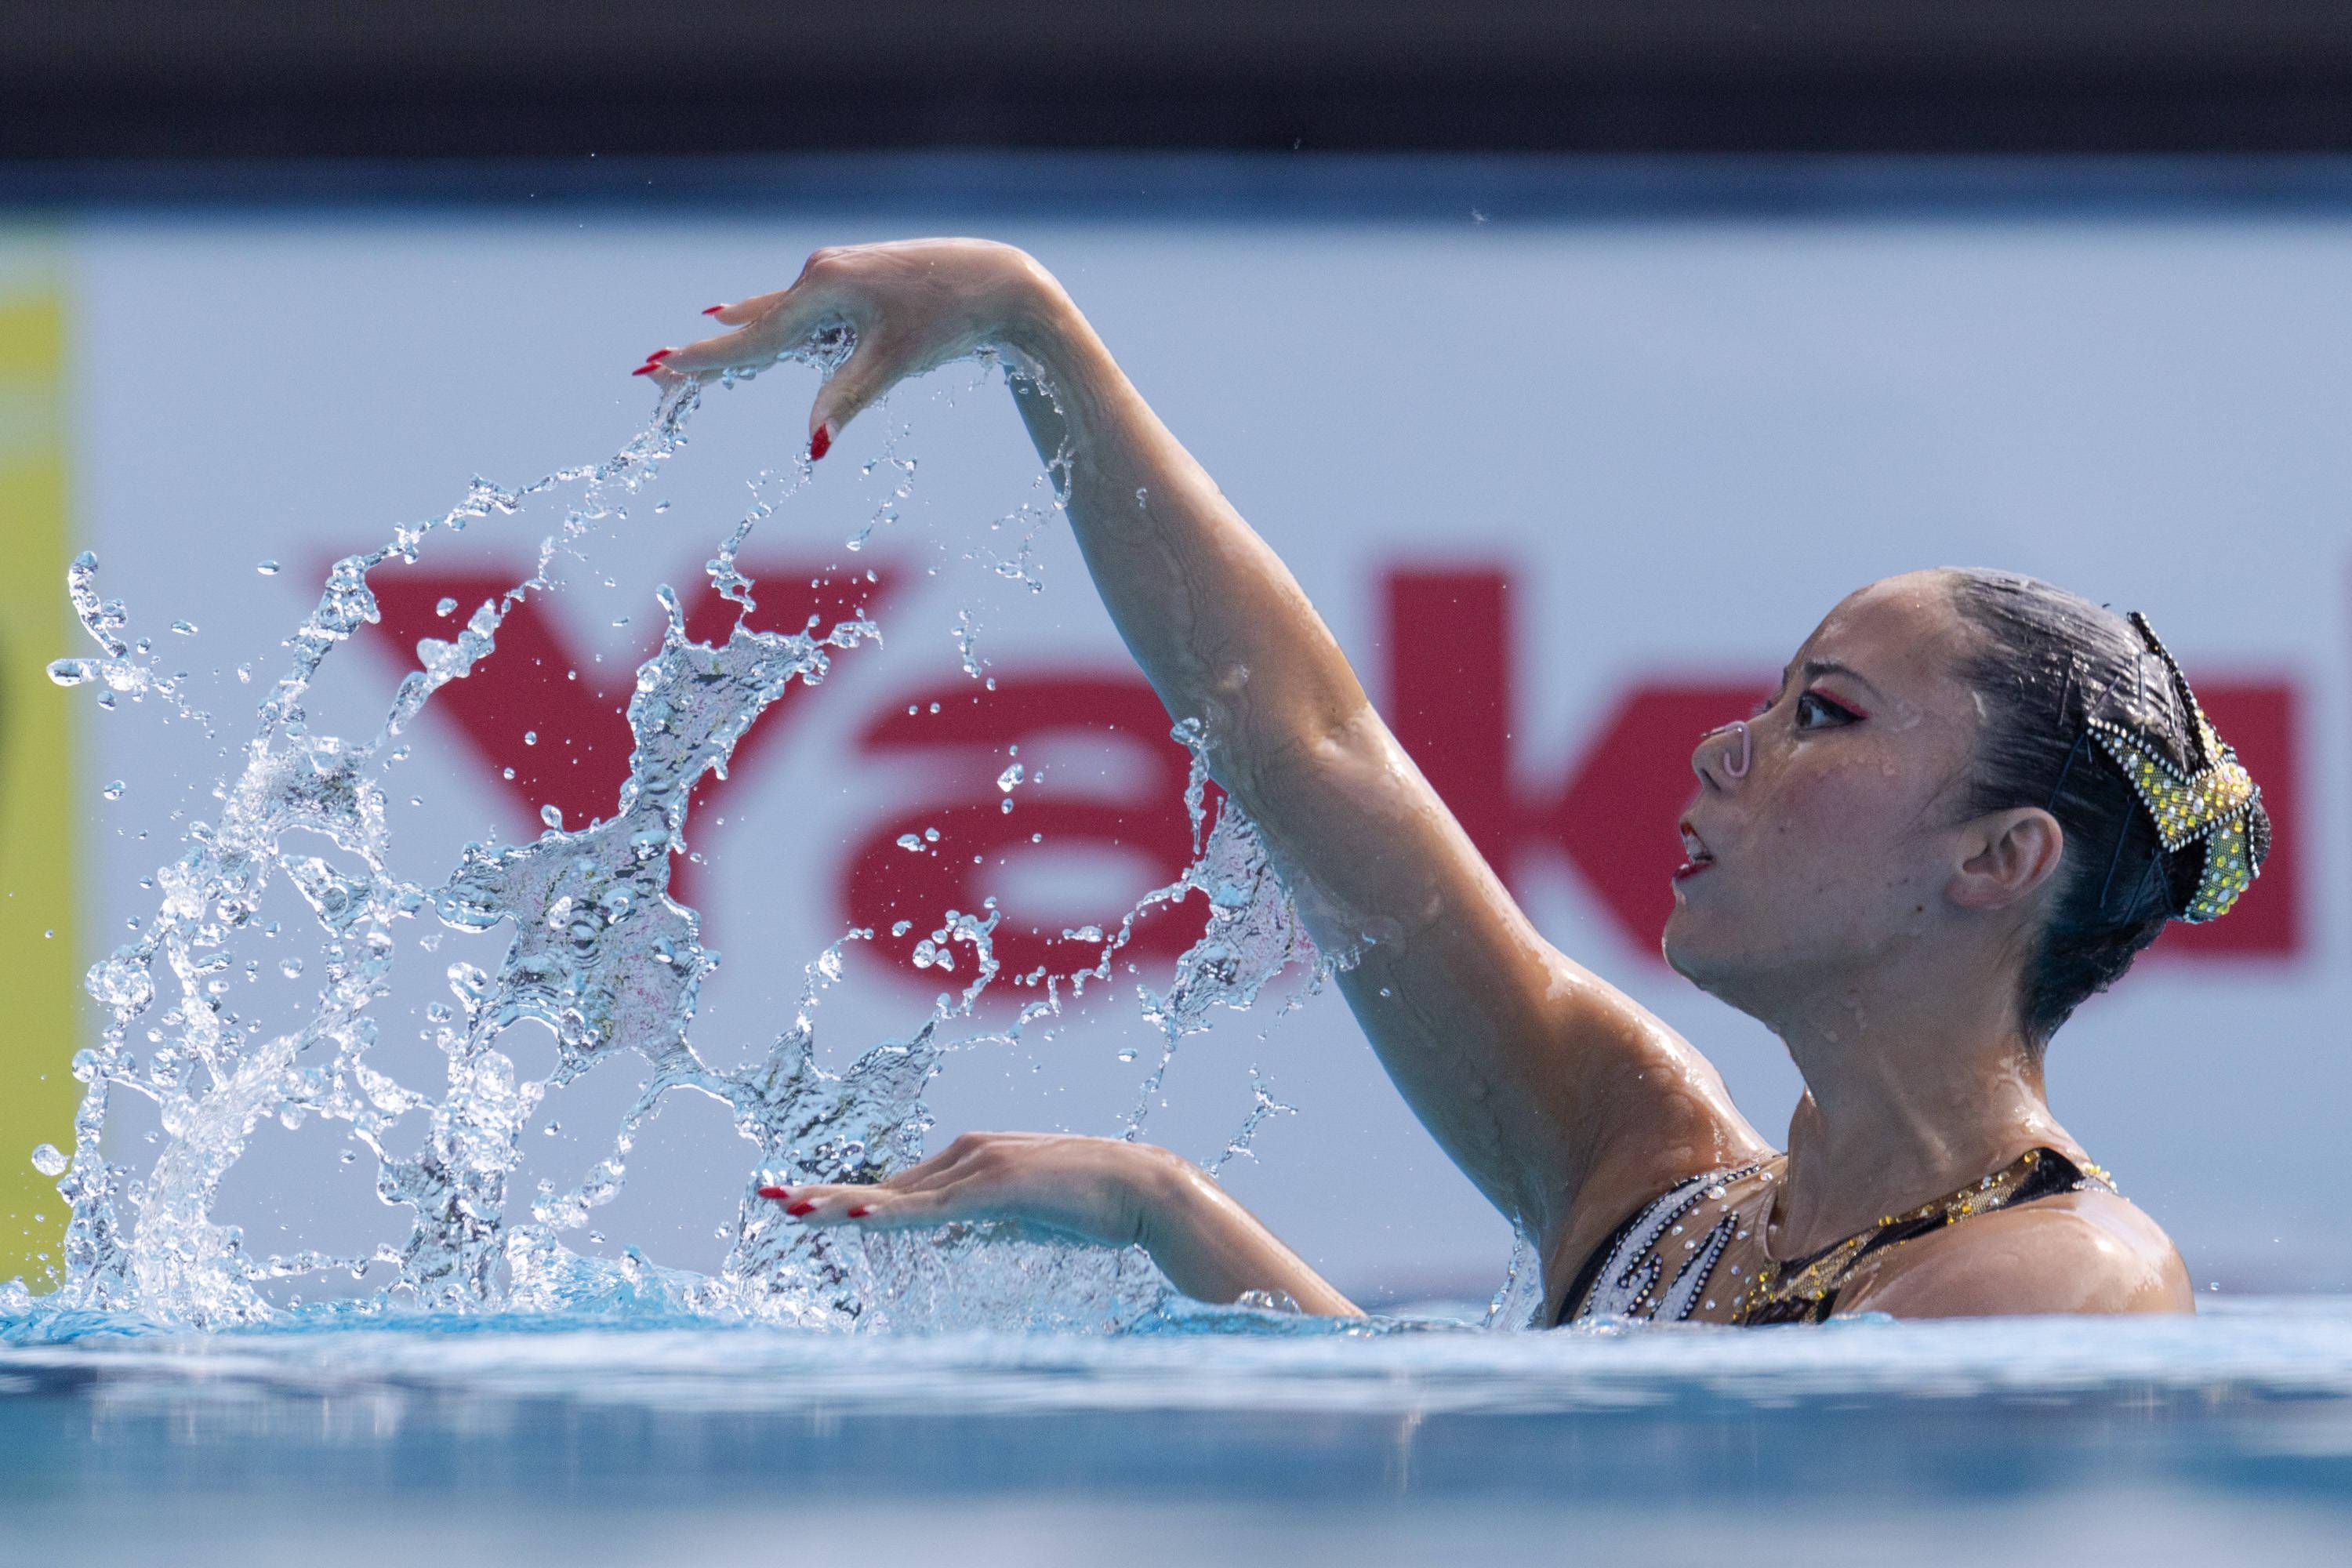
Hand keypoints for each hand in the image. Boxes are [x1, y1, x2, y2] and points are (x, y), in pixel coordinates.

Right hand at [634, 239, 1064, 458]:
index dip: (703, 360)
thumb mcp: (896, 363)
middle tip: (648, 374)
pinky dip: (764, 327)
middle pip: (749, 328)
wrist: (998, 281)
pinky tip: (733, 313)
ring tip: (678, 359)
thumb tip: (810, 447)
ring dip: (728, 341)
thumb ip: (847, 399)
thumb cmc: (950, 319)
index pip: (752, 338)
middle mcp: (817, 276)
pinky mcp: (848, 286)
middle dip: (704, 355)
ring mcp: (831, 279)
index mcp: (821, 289)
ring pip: (770, 319)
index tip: (656, 370)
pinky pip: (796, 314)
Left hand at [759, 1131, 1183, 1248]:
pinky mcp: (999, 1186)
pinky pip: (937, 1207)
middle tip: (768, 1198)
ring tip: (793, 1209)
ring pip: (898, 1195)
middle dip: (825, 1194)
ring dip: (843, 1204)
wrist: (1146, 1188)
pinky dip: (896, 1213)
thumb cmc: (1092, 1206)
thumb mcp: (1023, 1215)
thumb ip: (985, 1216)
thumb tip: (954, 1226)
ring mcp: (981, 1167)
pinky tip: (861, 1217)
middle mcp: (966, 1154)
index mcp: (971, 1160)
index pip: (896, 1186)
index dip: (845, 1198)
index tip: (800, 1205)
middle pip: (884, 1184)